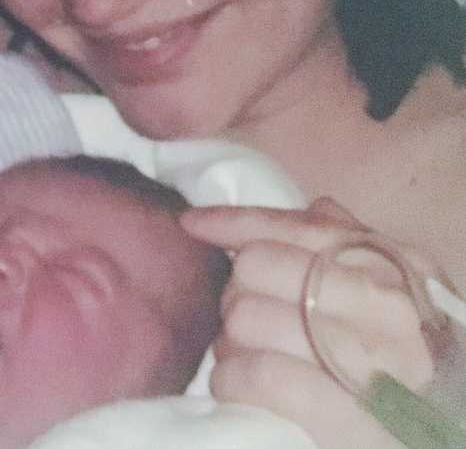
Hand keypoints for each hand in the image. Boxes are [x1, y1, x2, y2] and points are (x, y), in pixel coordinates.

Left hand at [181, 197, 436, 448]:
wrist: (447, 432)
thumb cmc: (418, 367)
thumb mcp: (404, 299)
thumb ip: (359, 252)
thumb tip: (318, 206)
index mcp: (395, 272)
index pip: (296, 228)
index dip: (234, 221)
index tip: (192, 223)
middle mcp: (386, 310)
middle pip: (255, 268)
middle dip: (236, 295)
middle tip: (247, 323)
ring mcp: (369, 365)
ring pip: (246, 320)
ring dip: (230, 344)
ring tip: (247, 361)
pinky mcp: (348, 423)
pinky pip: (258, 376)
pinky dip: (233, 381)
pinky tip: (241, 387)